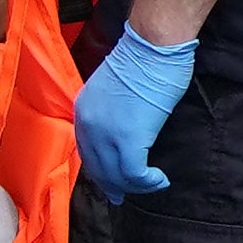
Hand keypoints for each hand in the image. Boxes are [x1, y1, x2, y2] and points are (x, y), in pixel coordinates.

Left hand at [76, 25, 200, 201]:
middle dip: (115, 185)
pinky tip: (160, 179)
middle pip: (98, 168)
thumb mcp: (114, 87)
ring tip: (153, 183)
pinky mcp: (128, 140)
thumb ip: (112, 111)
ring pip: (116, 175)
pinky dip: (148, 181)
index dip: (101, 172)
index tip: (114, 183)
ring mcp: (106, 134)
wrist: (152, 46)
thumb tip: (126, 129)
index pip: (87, 153)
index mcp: (83, 112)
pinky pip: (135, 174)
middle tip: (126, 196)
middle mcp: (88, 126)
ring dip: (136, 185)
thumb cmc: (144, 58)